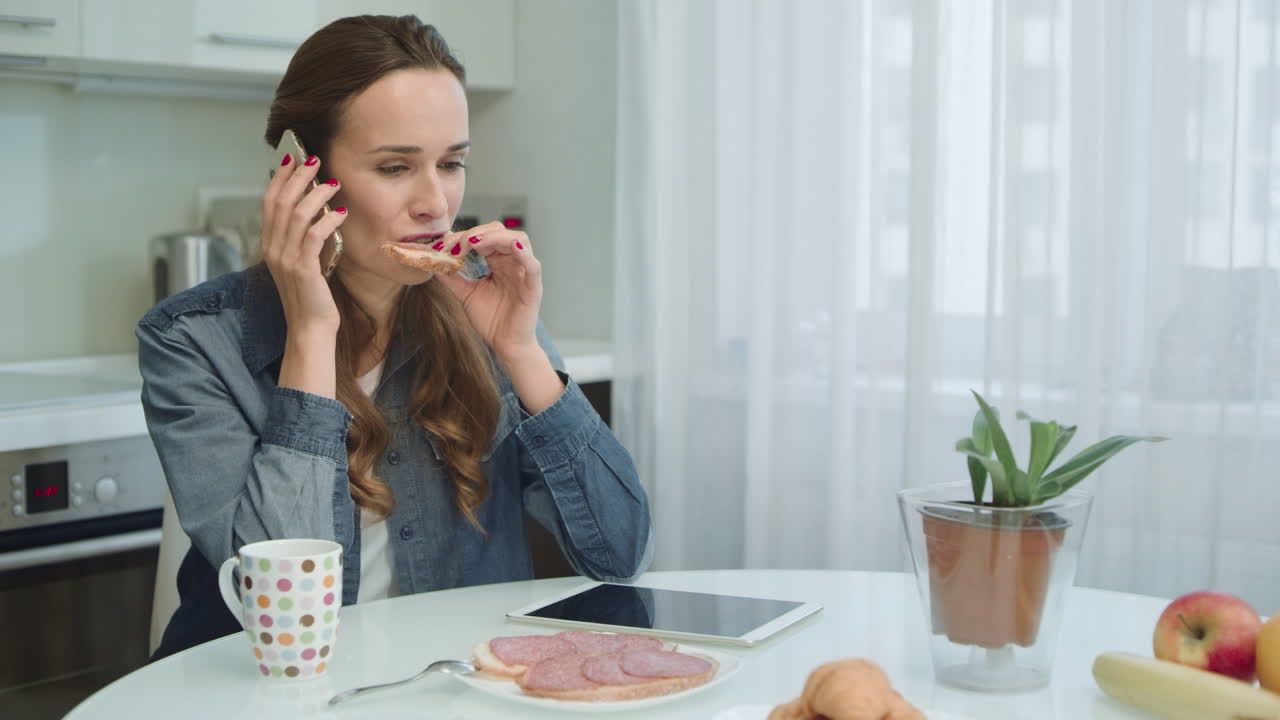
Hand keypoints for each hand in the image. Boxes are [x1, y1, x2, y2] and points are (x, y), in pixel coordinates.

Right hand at [260, 153, 347, 335]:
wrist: (310, 328)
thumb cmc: (311, 296)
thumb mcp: (302, 261)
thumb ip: (302, 238)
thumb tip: (314, 209)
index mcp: (269, 244)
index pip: (269, 202)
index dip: (280, 178)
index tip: (292, 159)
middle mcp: (273, 248)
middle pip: (280, 201)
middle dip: (298, 177)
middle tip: (314, 159)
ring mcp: (285, 259)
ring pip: (297, 214)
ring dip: (317, 194)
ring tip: (333, 183)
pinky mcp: (303, 269)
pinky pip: (314, 236)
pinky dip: (328, 220)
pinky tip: (341, 213)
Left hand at [435, 222, 541, 357]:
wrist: (505, 345)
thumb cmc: (491, 320)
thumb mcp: (465, 294)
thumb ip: (451, 277)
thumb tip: (433, 261)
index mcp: (498, 262)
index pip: (484, 236)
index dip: (463, 236)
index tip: (443, 246)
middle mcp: (512, 263)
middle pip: (499, 232)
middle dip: (475, 233)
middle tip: (455, 245)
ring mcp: (524, 273)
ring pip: (518, 239)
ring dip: (494, 237)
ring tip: (473, 243)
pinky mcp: (533, 287)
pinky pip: (533, 265)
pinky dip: (523, 254)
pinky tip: (509, 248)